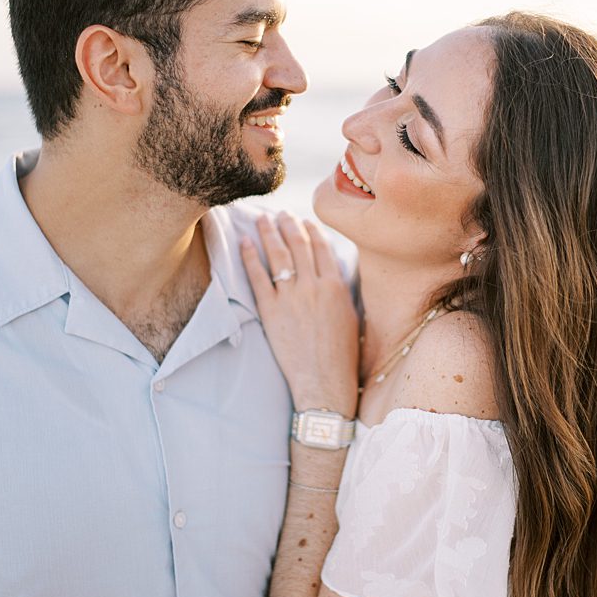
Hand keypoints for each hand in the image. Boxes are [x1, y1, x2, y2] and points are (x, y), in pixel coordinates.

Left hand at [241, 212, 359, 414]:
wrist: (324, 383)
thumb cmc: (341, 358)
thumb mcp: (351, 319)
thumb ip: (342, 293)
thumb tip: (335, 275)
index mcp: (337, 288)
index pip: (322, 249)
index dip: (311, 231)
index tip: (304, 220)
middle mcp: (314, 287)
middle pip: (299, 246)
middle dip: (289, 225)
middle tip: (280, 212)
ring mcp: (292, 298)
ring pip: (279, 256)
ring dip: (269, 233)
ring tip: (262, 218)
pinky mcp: (271, 311)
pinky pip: (258, 277)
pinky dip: (251, 257)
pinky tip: (245, 243)